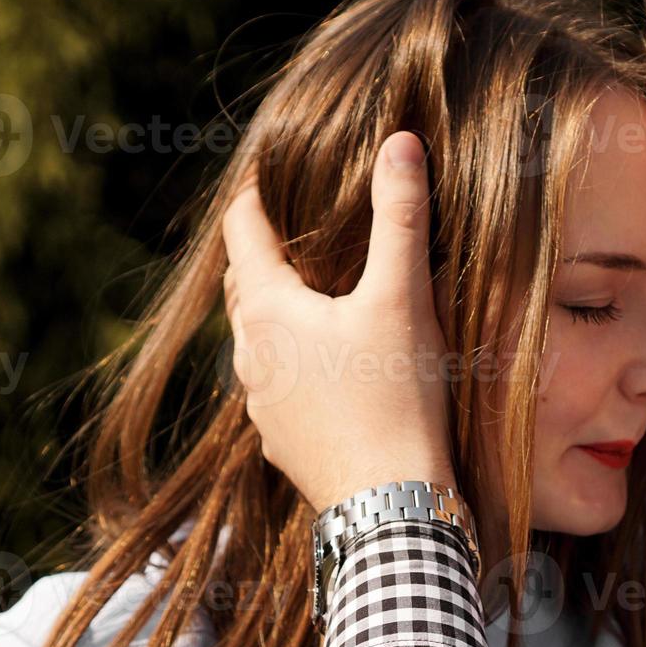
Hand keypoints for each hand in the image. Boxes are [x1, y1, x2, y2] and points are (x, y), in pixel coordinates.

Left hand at [221, 132, 455, 512]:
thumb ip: (400, 217)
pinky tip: (334, 371)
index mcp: (267, 309)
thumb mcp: (403, 297)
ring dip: (281, 313)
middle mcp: (249, 355)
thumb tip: (399, 141)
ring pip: (260, 340)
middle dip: (265, 253)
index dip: (253, 195)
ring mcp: (262, 405)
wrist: (392, 505)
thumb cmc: (395, 397)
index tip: (266, 171)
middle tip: (294, 228)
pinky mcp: (284, 443)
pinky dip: (299, 363)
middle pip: (244, 286)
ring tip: (318, 297)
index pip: (242, 230)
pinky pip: (281, 387)